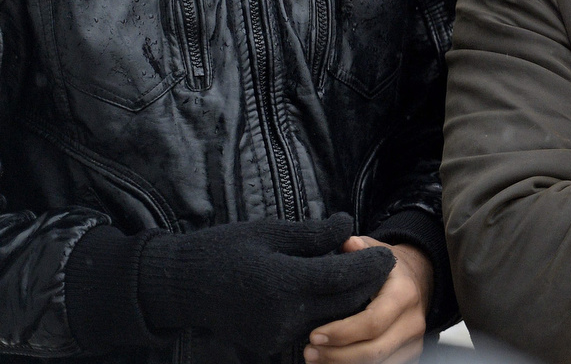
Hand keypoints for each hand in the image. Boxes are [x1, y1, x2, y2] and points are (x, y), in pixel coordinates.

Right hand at [137, 214, 394, 355]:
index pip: (345, 276)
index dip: (372, 264)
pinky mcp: (269, 345)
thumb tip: (350, 226)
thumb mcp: (271, 232)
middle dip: (369, 285)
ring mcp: (276, 335)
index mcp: (284, 282)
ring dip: (350, 301)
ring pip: (332, 320)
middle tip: (384, 265)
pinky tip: (332, 294)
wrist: (181, 286)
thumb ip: (315, 234)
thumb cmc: (225, 249)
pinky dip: (327, 313)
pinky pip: (311, 329)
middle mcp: (283, 316)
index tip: (390, 252)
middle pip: (345, 305)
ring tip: (360, 276)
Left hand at [306, 239, 431, 363]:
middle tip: (309, 352)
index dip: (342, 333)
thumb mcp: (378, 252)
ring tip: (316, 360)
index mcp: (404, 295)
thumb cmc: (390, 269)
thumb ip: (361, 247)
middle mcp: (413, 322)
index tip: (314, 335)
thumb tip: (347, 242)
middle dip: (337, 356)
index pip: (373, 322)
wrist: (420, 281)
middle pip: (373, 352)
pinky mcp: (409, 356)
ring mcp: (413, 343)